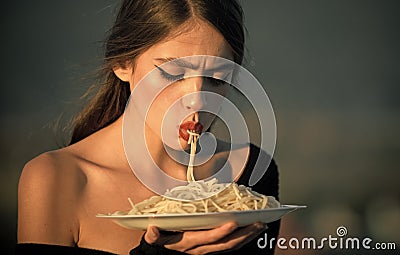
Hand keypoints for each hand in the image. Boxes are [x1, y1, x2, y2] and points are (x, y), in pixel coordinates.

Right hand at [144, 221, 265, 253]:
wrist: (163, 254)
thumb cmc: (160, 243)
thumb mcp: (153, 240)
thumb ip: (152, 236)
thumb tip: (152, 229)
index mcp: (189, 243)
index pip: (208, 239)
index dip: (221, 232)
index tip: (233, 223)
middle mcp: (201, 248)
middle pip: (226, 244)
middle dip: (244, 235)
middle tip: (259, 223)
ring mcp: (208, 250)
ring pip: (231, 246)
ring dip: (247, 236)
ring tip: (261, 225)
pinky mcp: (212, 248)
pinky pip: (230, 246)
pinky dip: (243, 238)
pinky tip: (252, 231)